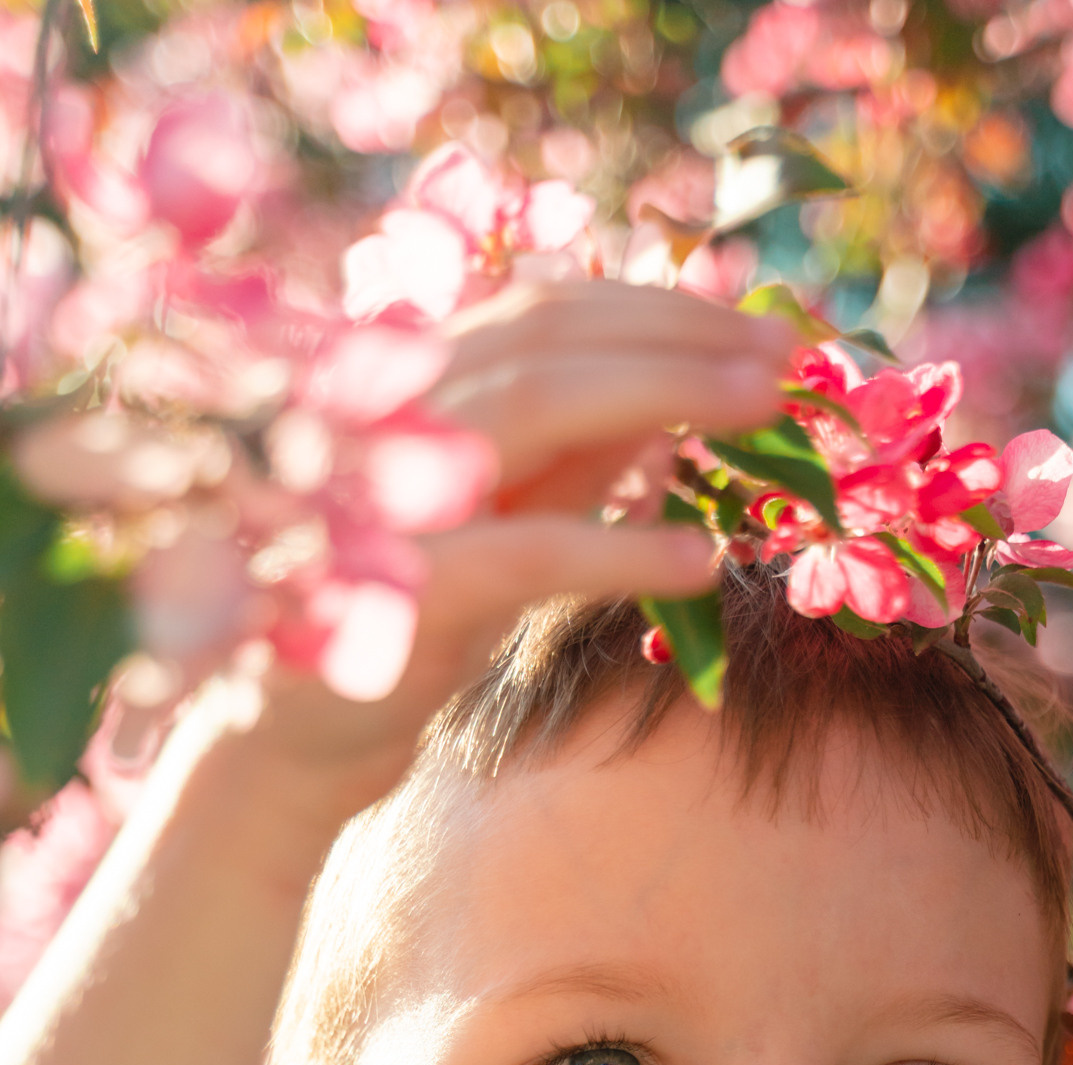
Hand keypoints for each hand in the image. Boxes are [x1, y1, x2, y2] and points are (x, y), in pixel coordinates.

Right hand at [212, 276, 793, 845]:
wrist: (283, 748)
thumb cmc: (393, 636)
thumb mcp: (496, 532)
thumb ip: (566, 467)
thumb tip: (667, 415)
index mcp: (412, 392)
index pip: (543, 309)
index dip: (656, 310)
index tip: (758, 331)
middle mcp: (391, 415)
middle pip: (549, 333)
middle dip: (680, 337)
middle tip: (790, 360)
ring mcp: (389, 491)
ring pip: (537, 404)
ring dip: (667, 396)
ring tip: (767, 415)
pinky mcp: (404, 590)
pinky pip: (530, 551)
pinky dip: (621, 549)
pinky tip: (702, 563)